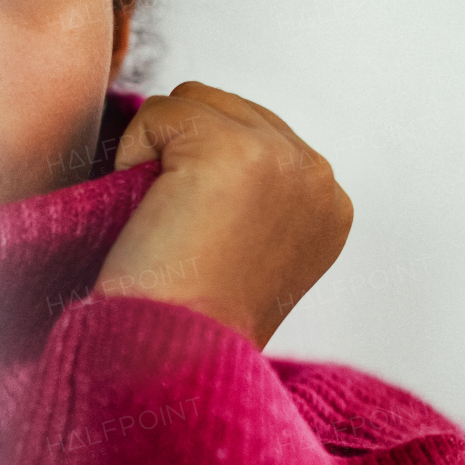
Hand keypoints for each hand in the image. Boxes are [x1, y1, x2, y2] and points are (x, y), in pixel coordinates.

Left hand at [96, 81, 351, 348]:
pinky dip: (133, 158)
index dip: (204, 173)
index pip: (255, 133)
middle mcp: (319, 177)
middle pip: (225, 107)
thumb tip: (196, 140)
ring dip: (160, 155)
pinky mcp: (233, 149)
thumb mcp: (248, 252)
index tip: (200, 240)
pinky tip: (151, 219)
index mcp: (331, 206)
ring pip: (193, 101)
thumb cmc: (187, 322)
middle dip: (184, 157)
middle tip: (177, 235)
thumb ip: (250, 194)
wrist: (168, 362)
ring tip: (167, 226)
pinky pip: (157, 113)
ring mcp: (283, 158)